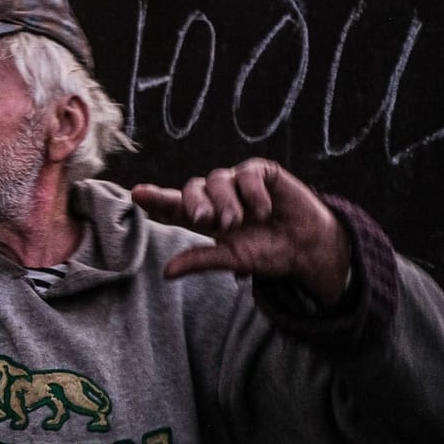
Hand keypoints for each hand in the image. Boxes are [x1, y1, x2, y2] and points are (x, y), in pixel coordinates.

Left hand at [130, 158, 352, 306]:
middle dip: (197, 205)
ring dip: (227, 203)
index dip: (155, 198)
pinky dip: (254, 194)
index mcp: (203, 216)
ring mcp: (237, 181)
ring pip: (217, 180)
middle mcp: (216, 196)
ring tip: (241, 221)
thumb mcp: (233, 259)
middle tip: (209, 222)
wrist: (307, 247)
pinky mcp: (260, 172)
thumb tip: (167, 272)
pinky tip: (265, 210)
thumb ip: (201, 260)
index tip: (136, 193)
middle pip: (191, 189)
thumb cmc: (266, 253)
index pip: (172, 205)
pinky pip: (246, 174)